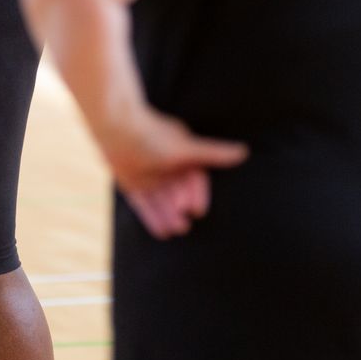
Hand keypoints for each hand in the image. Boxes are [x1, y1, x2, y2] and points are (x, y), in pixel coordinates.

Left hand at [97, 107, 247, 240]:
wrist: (116, 127)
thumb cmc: (153, 135)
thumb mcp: (186, 148)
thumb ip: (213, 153)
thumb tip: (244, 152)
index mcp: (182, 156)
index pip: (195, 180)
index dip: (196, 195)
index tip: (197, 210)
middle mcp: (167, 168)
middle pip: (178, 193)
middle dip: (180, 209)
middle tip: (184, 225)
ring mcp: (150, 177)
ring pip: (162, 202)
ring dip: (169, 216)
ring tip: (175, 231)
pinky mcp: (133, 184)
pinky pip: (145, 205)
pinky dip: (153, 218)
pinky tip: (161, 232)